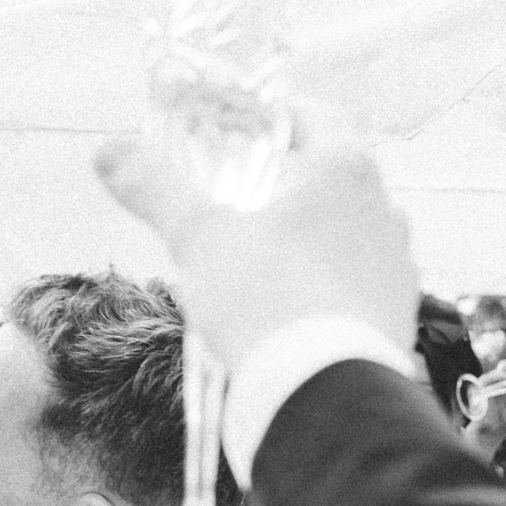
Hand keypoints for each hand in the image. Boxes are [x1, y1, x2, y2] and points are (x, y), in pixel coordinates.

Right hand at [96, 121, 417, 369]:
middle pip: (324, 175)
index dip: (266, 118)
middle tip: (232, 204)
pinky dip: (324, 283)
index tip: (232, 133)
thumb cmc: (263, 297)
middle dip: (278, 186)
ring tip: (258, 264)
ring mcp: (397, 261)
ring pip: (343, 230)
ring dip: (304, 237)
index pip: (309, 114)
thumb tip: (107, 150)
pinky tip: (290, 308)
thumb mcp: (198, 236)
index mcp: (344, 167)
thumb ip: (156, 187)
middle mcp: (383, 205)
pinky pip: (356, 280)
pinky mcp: (398, 310)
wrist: (322, 391)